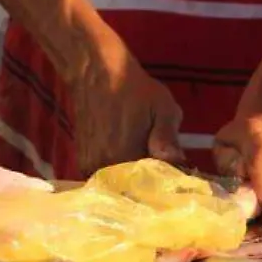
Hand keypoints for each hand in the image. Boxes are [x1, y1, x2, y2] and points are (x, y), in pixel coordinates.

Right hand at [66, 51, 184, 176]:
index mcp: (124, 158)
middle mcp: (103, 168)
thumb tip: (178, 164)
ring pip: (118, 184)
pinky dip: (118, 173)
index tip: (177, 172)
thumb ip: (168, 139)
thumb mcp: (162, 108)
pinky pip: (106, 177)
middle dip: (149, 181)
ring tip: (144, 161)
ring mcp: (89, 167)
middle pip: (132, 188)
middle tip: (161, 166)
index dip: (166, 179)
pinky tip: (127, 158)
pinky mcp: (82, 162)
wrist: (97, 73)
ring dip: (132, 178)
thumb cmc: (134, 88)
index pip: (151, 185)